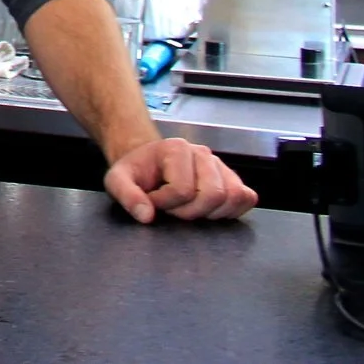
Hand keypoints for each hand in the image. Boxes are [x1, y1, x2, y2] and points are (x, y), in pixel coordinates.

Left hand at [103, 138, 257, 222]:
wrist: (147, 164)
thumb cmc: (136, 172)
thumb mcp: (117, 180)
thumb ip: (126, 196)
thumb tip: (146, 215)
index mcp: (176, 148)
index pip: (183, 189)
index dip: (166, 203)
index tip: (153, 200)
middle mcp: (203, 154)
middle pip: (213, 194)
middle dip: (190, 211)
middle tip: (173, 209)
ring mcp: (220, 166)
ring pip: (233, 197)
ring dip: (211, 213)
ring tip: (189, 208)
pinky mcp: (231, 179)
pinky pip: (246, 198)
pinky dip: (232, 210)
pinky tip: (209, 212)